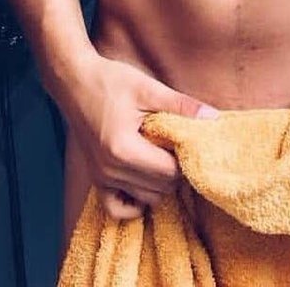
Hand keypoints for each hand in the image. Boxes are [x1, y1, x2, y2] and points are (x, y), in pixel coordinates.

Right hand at [59, 52, 218, 221]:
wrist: (75, 81)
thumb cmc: (111, 81)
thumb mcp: (149, 88)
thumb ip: (182, 105)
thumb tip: (214, 117)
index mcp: (124, 150)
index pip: (169, 172)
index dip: (184, 157)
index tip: (185, 138)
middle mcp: (110, 170)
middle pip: (160, 188)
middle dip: (175, 170)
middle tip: (175, 145)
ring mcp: (100, 178)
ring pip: (145, 198)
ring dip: (159, 183)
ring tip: (162, 155)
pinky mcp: (95, 179)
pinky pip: (117, 208)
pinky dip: (134, 201)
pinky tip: (144, 180)